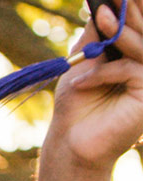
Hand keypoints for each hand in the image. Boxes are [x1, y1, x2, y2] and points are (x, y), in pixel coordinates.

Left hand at [47, 1, 142, 173]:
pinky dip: (103, 73)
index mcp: (138, 56)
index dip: (136, 8)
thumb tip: (104, 4)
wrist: (71, 139)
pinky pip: (131, 71)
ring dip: (120, 33)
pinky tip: (79, 83)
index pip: (142, 27)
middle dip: (131, 13)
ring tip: (102, 16)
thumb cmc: (78, 100)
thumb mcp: (85, 59)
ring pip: (142, 49)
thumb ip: (99, 33)